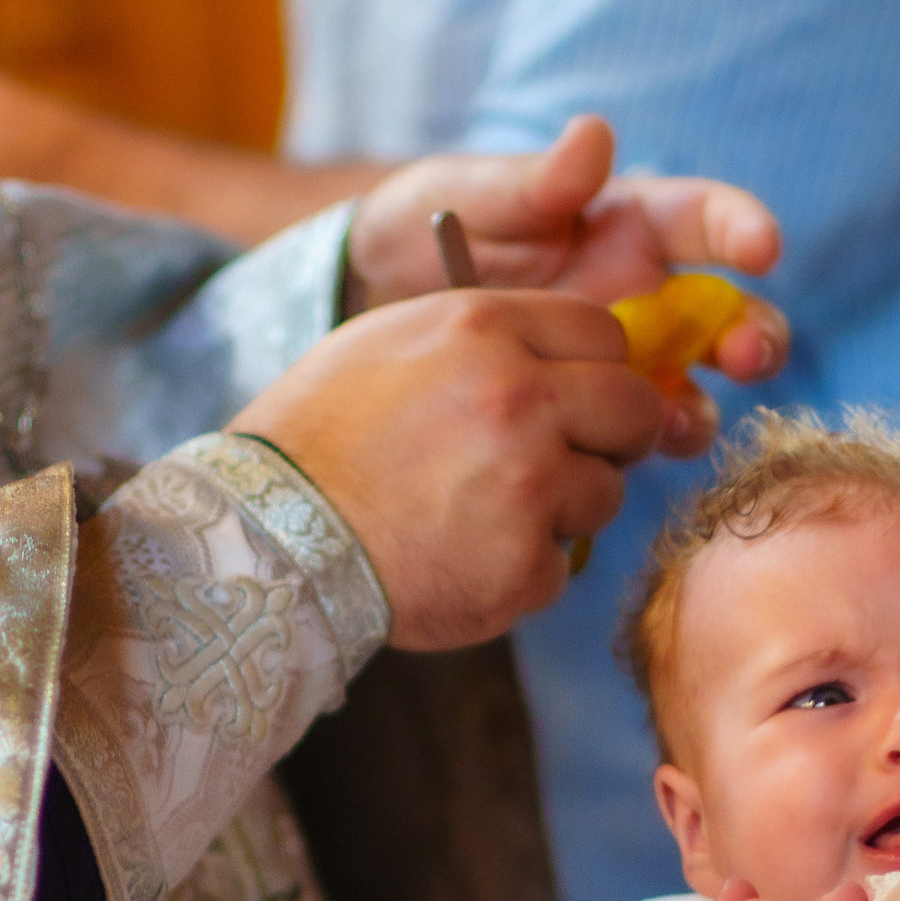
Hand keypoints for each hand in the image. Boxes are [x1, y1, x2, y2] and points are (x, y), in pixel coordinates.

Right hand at [233, 290, 667, 649]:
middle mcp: (518, 397)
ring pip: (605, 493)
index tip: (582, 395)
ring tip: (479, 515)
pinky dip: (521, 571)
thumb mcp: (391, 345)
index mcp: (483, 329)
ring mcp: (527, 485)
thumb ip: (486, 339)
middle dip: (612, 436)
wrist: (266, 540)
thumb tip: (565, 354)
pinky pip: (562, 565)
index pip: (604, 331)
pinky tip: (459, 558)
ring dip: (560, 510)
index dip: (600, 367)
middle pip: (634, 408)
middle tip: (564, 460)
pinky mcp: (524, 566)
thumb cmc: (320, 439)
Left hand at [343, 115, 787, 448]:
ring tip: (676, 420)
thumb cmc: (428, 224)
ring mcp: (624, 359)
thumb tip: (594, 136)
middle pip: (726, 315)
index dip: (742, 227)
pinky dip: (641, 447)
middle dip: (752, 333)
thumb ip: (537, 180)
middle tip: (749, 353)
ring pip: (694, 384)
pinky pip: (636, 434)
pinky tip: (623, 453)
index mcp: (625, 223)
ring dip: (702, 404)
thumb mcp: (474, 194)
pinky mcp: (592, 411)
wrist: (372, 301)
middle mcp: (643, 292)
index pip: (702, 219)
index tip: (764, 247)